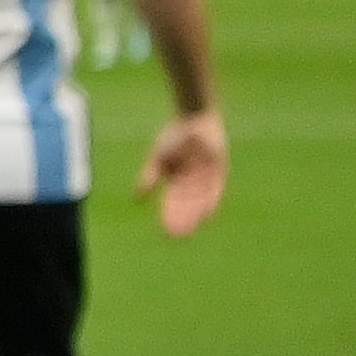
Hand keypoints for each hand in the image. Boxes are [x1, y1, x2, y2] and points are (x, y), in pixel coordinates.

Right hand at [137, 109, 227, 237]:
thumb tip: (137, 198)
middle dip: (181, 221)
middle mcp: (193, 183)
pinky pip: (215, 191)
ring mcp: (206, 178)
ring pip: (200, 202)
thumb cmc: (174, 137)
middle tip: (176, 236)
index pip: (173, 204)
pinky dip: (210, 202)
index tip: (166, 232)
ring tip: (189, 229)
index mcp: (177, 180)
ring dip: (194, 216)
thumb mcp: (159, 158)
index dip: (170, 218)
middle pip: (187, 207)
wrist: (194, 119)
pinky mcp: (218, 171)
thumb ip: (150, 177)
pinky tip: (207, 214)